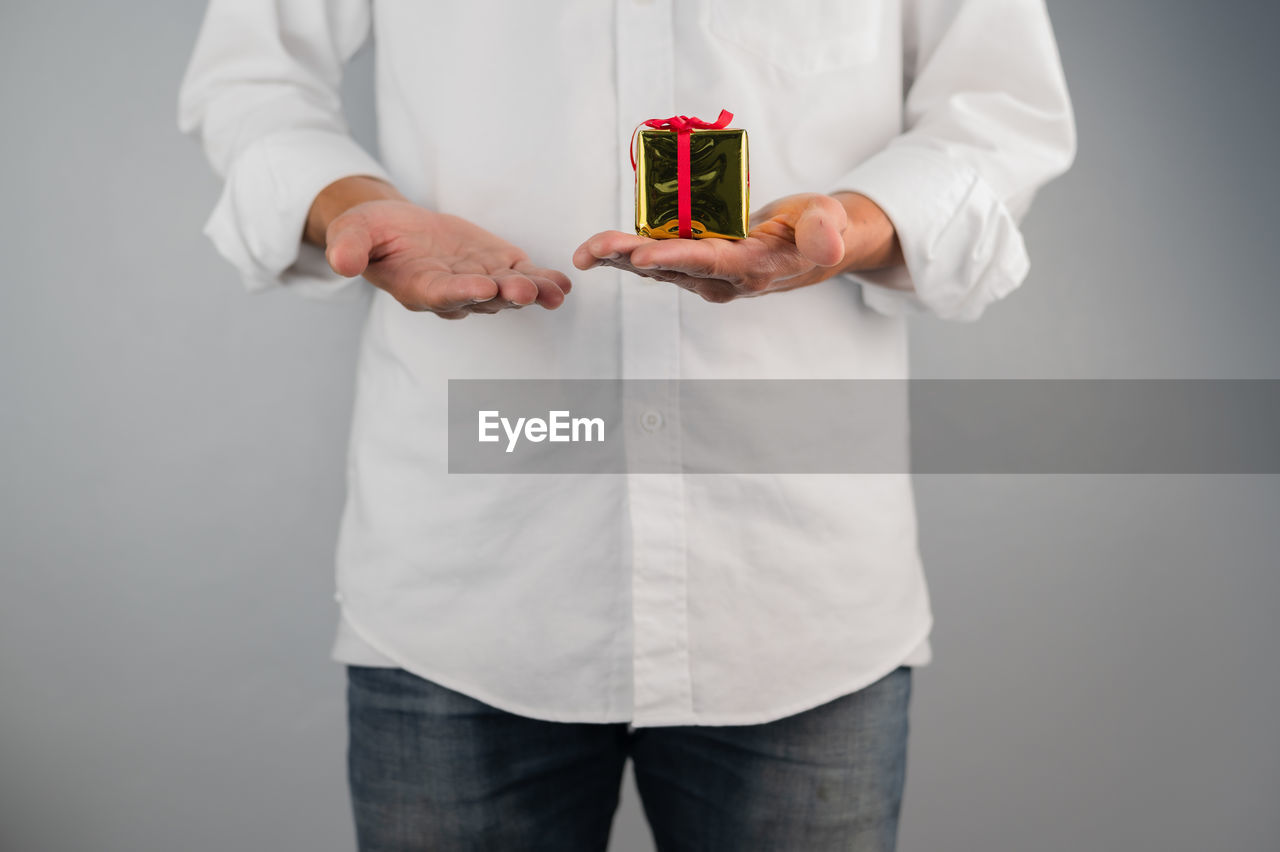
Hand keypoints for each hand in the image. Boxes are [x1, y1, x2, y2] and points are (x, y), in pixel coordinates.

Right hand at [309, 177, 570, 318]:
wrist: (396, 228)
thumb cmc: (372, 233)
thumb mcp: (352, 232)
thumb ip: (350, 248)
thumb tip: (341, 263)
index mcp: (418, 288)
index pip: (441, 294)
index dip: (461, 292)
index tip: (481, 287)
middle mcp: (453, 294)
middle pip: (482, 298)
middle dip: (504, 295)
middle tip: (525, 291)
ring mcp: (480, 283)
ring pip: (508, 291)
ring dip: (532, 291)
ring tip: (554, 291)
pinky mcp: (499, 268)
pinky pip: (524, 276)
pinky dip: (544, 280)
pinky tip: (563, 283)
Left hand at [572, 192, 902, 302]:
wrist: (810, 245)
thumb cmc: (818, 226)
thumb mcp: (828, 220)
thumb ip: (825, 232)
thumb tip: (828, 246)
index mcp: (752, 269)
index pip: (710, 262)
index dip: (675, 257)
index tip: (641, 254)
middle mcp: (722, 279)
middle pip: (671, 267)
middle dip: (628, 257)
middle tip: (591, 250)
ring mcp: (705, 275)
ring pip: (656, 266)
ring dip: (618, 258)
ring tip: (583, 252)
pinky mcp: (693, 263)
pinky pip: (655, 257)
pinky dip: (625, 252)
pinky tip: (596, 248)